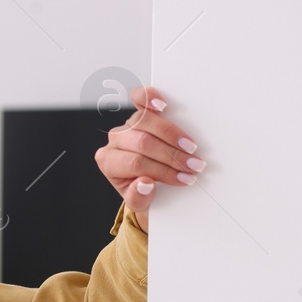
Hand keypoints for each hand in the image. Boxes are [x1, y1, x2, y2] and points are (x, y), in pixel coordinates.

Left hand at [96, 85, 203, 232]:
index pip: (136, 164)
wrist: (142, 180)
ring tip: (191, 147)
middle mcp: (114, 141)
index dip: (163, 171)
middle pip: (143, 143)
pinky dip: (149, 99)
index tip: (184, 178)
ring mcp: (127, 125)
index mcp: (108, 162)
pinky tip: (162, 105)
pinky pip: (139, 99)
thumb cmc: (140, 189)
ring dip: (172, 135)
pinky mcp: (139, 113)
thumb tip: (145, 184)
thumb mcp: (138, 201)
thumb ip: (138, 197)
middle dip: (172, 155)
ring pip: (145, 122)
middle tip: (193, 166)